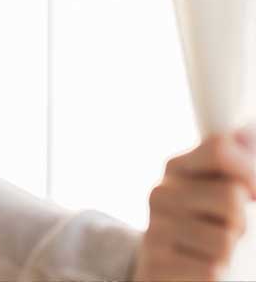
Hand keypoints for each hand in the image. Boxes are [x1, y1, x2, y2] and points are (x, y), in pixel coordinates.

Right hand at [132, 123, 255, 280]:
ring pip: (224, 240)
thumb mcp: (214, 193)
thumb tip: (245, 133)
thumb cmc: (200, 229)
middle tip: (226, 231)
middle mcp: (161, 193)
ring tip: (212, 253)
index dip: (249, 171)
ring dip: (229, 254)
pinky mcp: (155, 263)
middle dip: (240, 221)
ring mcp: (155, 229)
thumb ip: (233, 164)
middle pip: (231, 197)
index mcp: (177, 168)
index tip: (251, 194)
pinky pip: (210, 270)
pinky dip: (214, 275)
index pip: (221, 149)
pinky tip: (201, 271)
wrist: (161, 273)